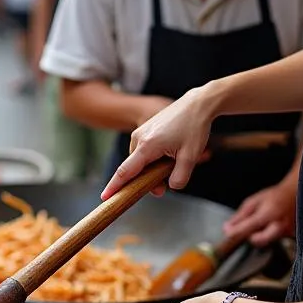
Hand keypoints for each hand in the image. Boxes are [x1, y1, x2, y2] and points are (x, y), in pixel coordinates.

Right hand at [102, 86, 217, 199]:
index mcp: (147, 146)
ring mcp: (139, 133)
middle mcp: (138, 138)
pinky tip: (168, 155)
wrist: (197, 104)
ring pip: (139, 161)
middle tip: (165, 187)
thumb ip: (180, 177)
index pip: (126, 171)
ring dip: (151, 169)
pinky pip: (143, 152)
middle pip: (134, 169)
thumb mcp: (190, 157)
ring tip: (173, 162)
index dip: (115, 186)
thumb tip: (171, 187)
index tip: (105, 197)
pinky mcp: (144, 130)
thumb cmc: (194, 127)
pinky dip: (152, 159)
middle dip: (146, 181)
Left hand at [223, 179, 297, 246]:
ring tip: (262, 222)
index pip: (250, 227)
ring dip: (259, 235)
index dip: (237, 232)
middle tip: (248, 229)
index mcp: (269, 213)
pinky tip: (270, 225)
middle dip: (250, 237)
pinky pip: (273, 240)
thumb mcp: (253, 202)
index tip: (228, 233)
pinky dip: (267, 235)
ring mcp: (287, 232)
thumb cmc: (273, 197)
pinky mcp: (290, 236)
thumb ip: (240, 216)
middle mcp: (280, 224)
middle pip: (260, 241)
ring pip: (266, 241)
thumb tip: (227, 228)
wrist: (295, 195)